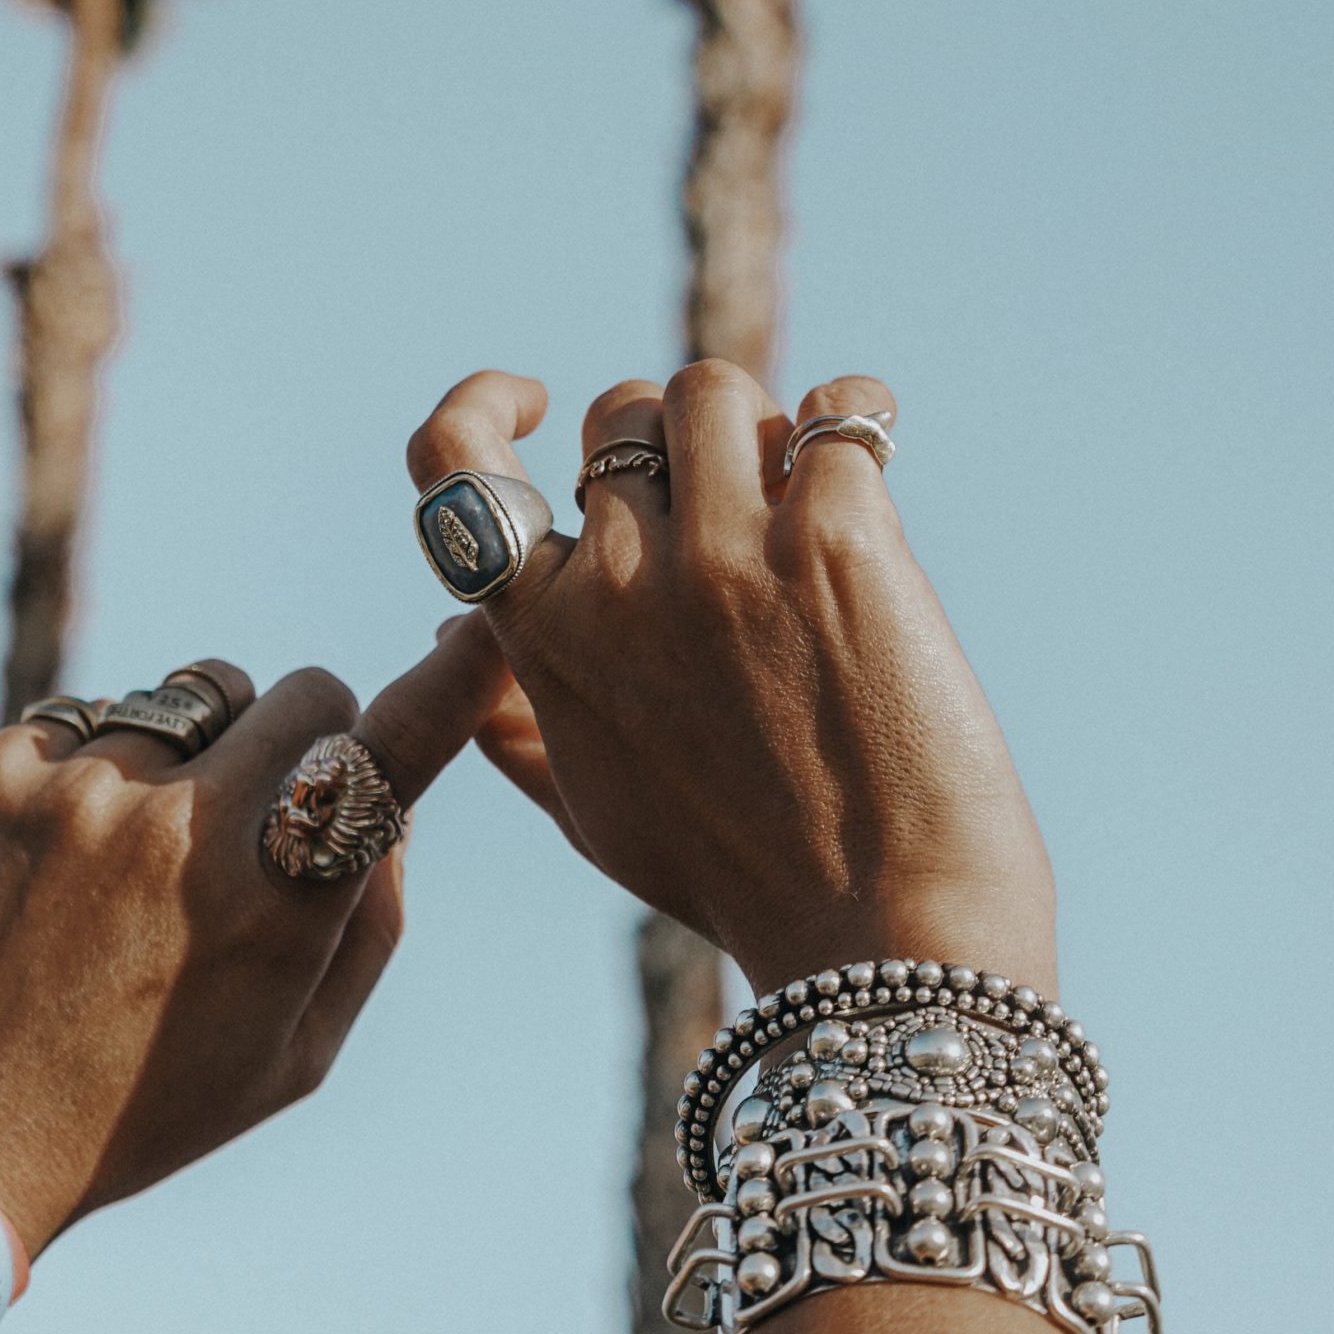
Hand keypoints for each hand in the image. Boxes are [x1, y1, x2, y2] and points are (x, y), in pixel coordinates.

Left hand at [0, 626, 511, 1273]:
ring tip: (140, 855)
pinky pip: (92, 716)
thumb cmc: (139, 1108)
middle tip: (264, 810)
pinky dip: (96, 769)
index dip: (451, 687)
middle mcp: (185, 828)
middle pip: (303, 692)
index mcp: (275, 907)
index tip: (481, 636)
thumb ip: (371, 920)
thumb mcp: (295, 1056)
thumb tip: (395, 799)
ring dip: (194, 752)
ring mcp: (82, 788)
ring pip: (193, 696)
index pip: (391, 754)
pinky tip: (63, 863)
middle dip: (306, 738)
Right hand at [409, 364, 1055, 994]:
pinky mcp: (837, 541)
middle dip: (676, 445)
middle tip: (734, 508)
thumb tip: (451, 643)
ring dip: (762, 426)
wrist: (882, 943)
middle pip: (623, 416)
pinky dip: (858, 418)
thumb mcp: (597, 811)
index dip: (482, 404)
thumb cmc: (741, 883)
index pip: (455, 467)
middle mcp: (621, 580)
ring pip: (716, 390)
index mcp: (543, 638)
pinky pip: (838, 412)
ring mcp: (726, 554)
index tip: (536, 400)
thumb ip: (518, 724)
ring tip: (805, 492)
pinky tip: (871, 469)